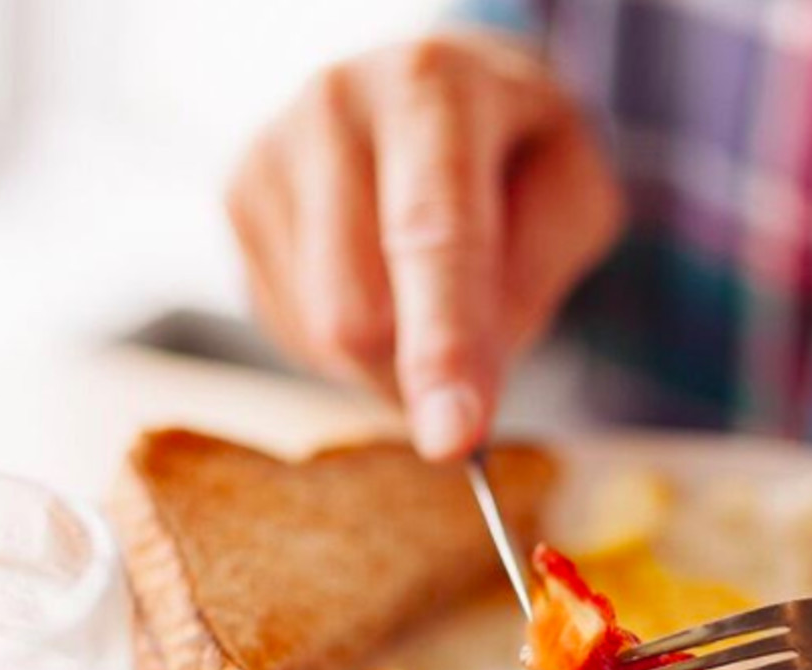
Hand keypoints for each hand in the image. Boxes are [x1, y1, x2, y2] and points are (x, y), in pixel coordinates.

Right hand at [226, 32, 623, 459]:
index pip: (430, 237)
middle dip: (421, 370)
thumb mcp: (576, 190)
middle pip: (357, 315)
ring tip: (418, 283)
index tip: (451, 440)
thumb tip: (465, 376)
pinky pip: (295, 334)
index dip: (442, 347)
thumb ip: (537, 274)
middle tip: (470, 343)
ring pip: (323, 339)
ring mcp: (269, 157)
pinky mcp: (236, 204)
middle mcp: (332, 108)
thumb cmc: (513, 150)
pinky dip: (350, 345)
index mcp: (429, 87)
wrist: (430, 88)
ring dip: (389, 359)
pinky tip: (373, 279)